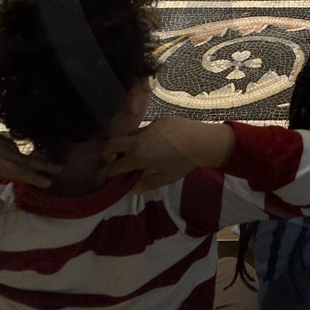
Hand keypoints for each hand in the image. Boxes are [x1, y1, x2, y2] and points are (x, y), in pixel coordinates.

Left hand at [0, 132, 59, 210]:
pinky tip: (14, 157)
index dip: (35, 178)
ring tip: (38, 165)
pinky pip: (7, 142)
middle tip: (60, 167)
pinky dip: (13, 151)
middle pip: (24, 158)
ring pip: (16, 150)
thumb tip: (2, 208)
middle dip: (42, 164)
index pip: (20, 171)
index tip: (49, 182)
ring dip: (26, 158)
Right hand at [103, 117, 233, 193]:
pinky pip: (145, 129)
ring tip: (135, 153)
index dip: (109, 172)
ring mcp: (148, 127)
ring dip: (127, 144)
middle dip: (107, 154)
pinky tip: (155, 142)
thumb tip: (134, 189)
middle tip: (110, 162)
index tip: (107, 176)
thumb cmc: (184, 162)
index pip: (116, 166)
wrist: (202, 141)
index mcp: (140, 157)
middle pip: (113, 144)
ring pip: (129, 135)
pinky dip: (144, 137)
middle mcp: (139, 141)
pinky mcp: (158, 120)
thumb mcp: (167, 177)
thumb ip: (148, 184)